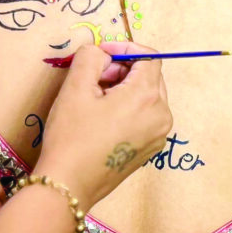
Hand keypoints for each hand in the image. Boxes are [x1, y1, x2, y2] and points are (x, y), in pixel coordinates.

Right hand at [29, 40, 172, 206]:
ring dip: (124, 89)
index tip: (102, 53)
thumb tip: (102, 53)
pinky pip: (145, 117)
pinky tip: (103, 117)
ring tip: (95, 99)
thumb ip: (91, 57)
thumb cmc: (71, 137)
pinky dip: (128, 108)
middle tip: (93, 77)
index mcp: (148, 97)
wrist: (69, 184)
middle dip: (122, 70)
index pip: (149, 57)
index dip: (124, 49)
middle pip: (150, 77)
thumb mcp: (75, 87)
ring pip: (147, 96)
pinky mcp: (151, 149)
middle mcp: (162, 115)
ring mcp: (159, 135)